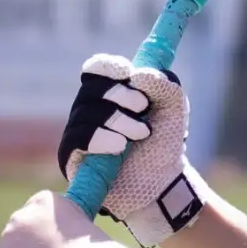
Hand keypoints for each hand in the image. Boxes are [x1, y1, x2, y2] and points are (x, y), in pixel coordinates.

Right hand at [58, 55, 206, 247]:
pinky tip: (120, 147)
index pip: (96, 68)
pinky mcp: (72, 156)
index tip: (128, 72)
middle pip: (91, 87)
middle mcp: (90, 108)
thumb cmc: (165, 141)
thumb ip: (164, 83)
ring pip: (86, 113)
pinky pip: (78, 138)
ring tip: (142, 134)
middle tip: (144, 107)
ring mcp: (79, 131)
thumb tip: (139, 74)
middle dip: (121, 94)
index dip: (108, 66)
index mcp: (112, 91)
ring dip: (119, 120)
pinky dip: (101, 138)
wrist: (163, 181)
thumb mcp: (174, 106)